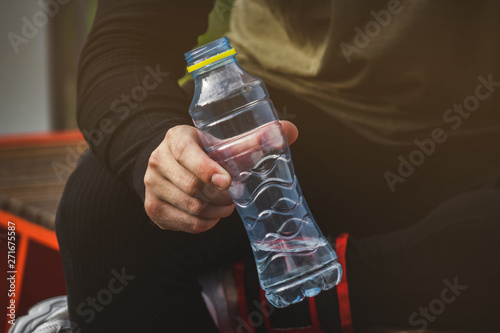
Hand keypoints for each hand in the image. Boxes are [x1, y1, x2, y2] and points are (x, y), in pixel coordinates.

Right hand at [144, 121, 297, 232]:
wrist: (174, 164)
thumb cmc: (206, 153)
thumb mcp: (224, 143)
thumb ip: (255, 139)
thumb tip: (291, 130)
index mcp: (176, 138)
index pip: (188, 154)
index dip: (208, 169)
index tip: (228, 182)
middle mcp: (158, 160)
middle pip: (193, 187)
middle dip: (220, 196)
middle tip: (234, 196)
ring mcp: (151, 186)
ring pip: (190, 207)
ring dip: (215, 211)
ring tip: (226, 205)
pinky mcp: (152, 207)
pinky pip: (185, 223)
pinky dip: (204, 223)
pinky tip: (212, 214)